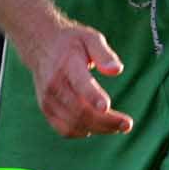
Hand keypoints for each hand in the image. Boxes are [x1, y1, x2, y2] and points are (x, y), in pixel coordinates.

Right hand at [20, 21, 131, 137]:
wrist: (41, 46)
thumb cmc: (72, 42)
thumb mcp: (90, 38)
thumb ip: (104, 54)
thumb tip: (117, 70)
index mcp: (67, 64)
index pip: (80, 83)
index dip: (93, 96)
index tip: (108, 107)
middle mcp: (54, 84)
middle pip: (80, 110)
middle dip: (105, 121)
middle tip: (127, 124)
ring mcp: (48, 100)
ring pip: (74, 123)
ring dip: (98, 129)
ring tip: (118, 126)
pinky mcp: (46, 110)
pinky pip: (65, 129)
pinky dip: (83, 132)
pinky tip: (99, 127)